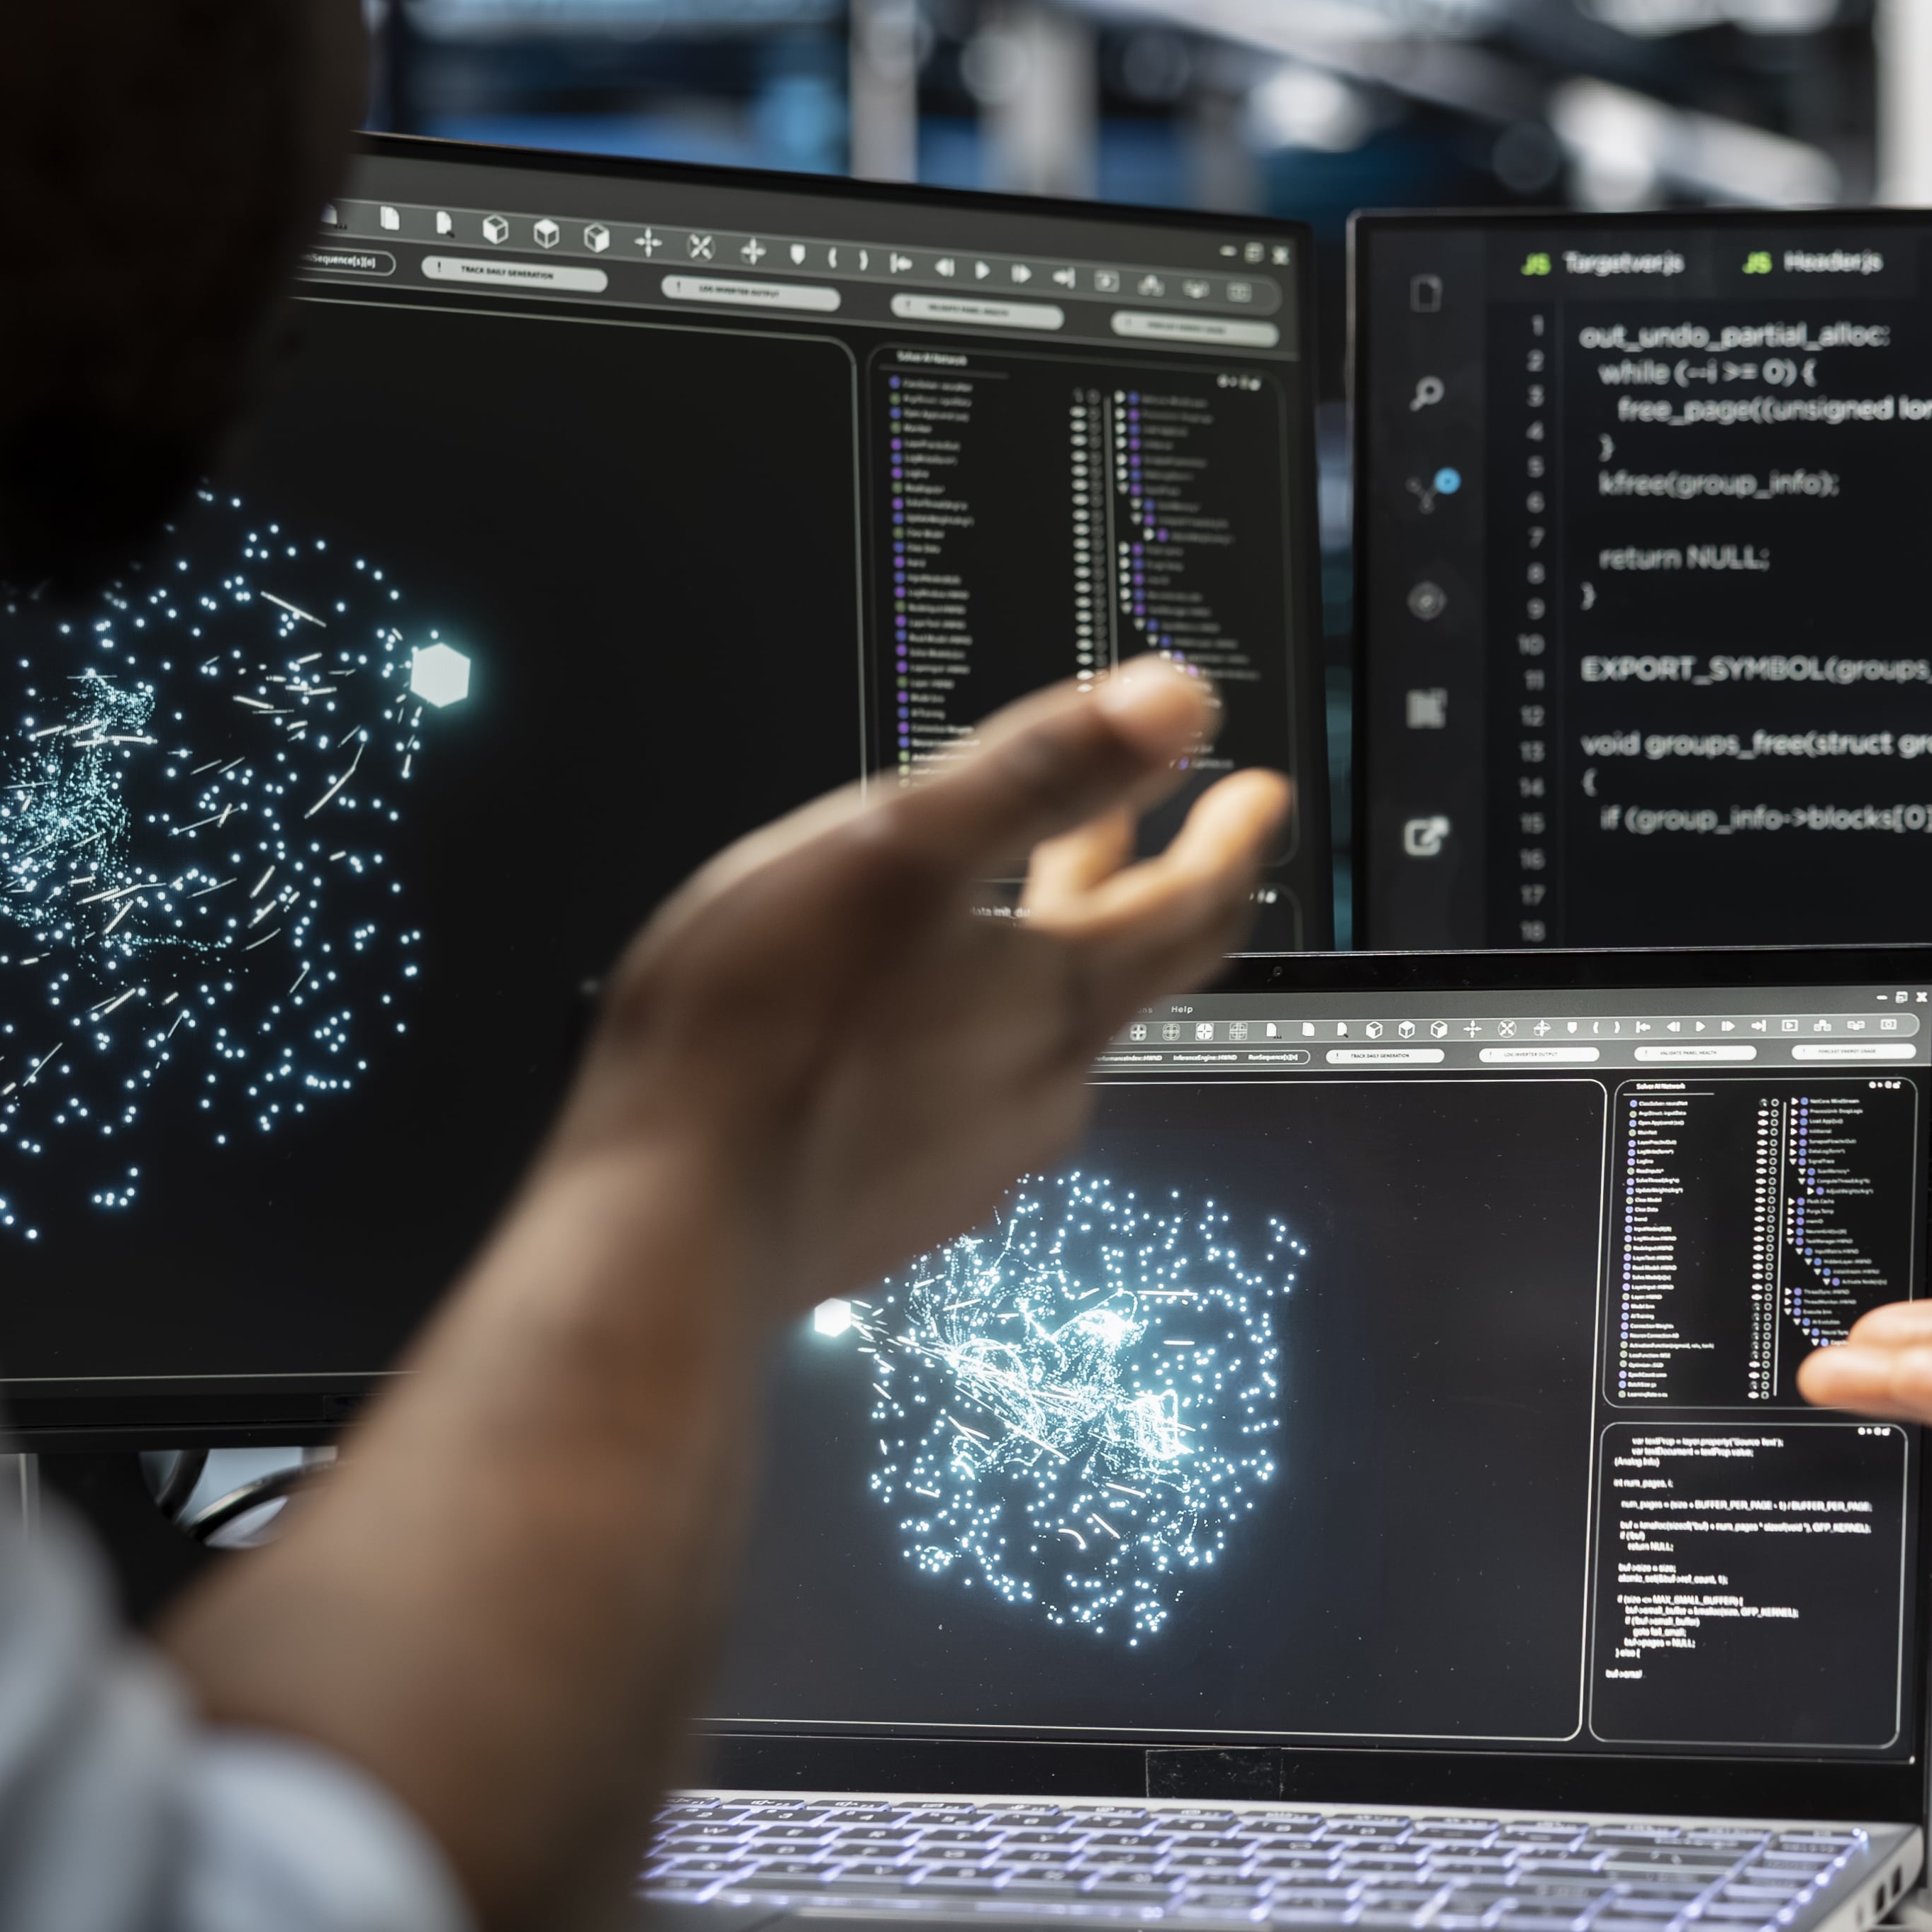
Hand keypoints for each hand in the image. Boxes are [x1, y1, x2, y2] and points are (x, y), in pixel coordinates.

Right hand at [562, 656, 1288, 1318]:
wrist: (671, 1228)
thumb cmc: (766, 1036)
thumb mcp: (904, 847)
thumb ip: (1045, 767)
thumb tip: (1173, 703)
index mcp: (1054, 993)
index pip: (1189, 910)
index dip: (1232, 842)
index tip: (1260, 798)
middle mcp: (1034, 1083)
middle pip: (1123, 969)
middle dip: (1144, 882)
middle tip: (1164, 827)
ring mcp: (971, 1153)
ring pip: (1038, 1032)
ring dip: (1045, 955)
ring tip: (1020, 906)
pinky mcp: (901, 1198)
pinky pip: (964, 1096)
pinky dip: (964, 1031)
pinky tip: (909, 1022)